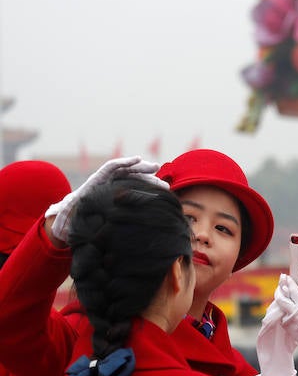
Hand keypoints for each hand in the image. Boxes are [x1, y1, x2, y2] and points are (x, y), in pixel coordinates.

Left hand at [45, 156, 166, 242]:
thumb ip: (62, 212)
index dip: (125, 162)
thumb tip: (55, 213)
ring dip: (148, 180)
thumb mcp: (66, 213)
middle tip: (157, 169)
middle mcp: (107, 182)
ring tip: (164, 185)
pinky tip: (156, 194)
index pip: (111, 167)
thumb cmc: (72, 215)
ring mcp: (115, 187)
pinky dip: (145, 189)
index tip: (138, 159)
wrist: (75, 216)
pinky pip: (134, 189)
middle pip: (127, 171)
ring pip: (134, 180)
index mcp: (95, 182)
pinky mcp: (120, 194)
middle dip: (142, 170)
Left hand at [275, 272, 297, 368]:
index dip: (288, 282)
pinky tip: (285, 309)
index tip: (286, 277)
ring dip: (279, 300)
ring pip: (279, 308)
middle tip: (281, 282)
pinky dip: (281, 311)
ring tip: (282, 294)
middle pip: (281, 297)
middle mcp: (295, 313)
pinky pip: (281, 318)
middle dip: (280, 288)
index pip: (292, 289)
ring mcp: (291, 323)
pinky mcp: (290, 332)